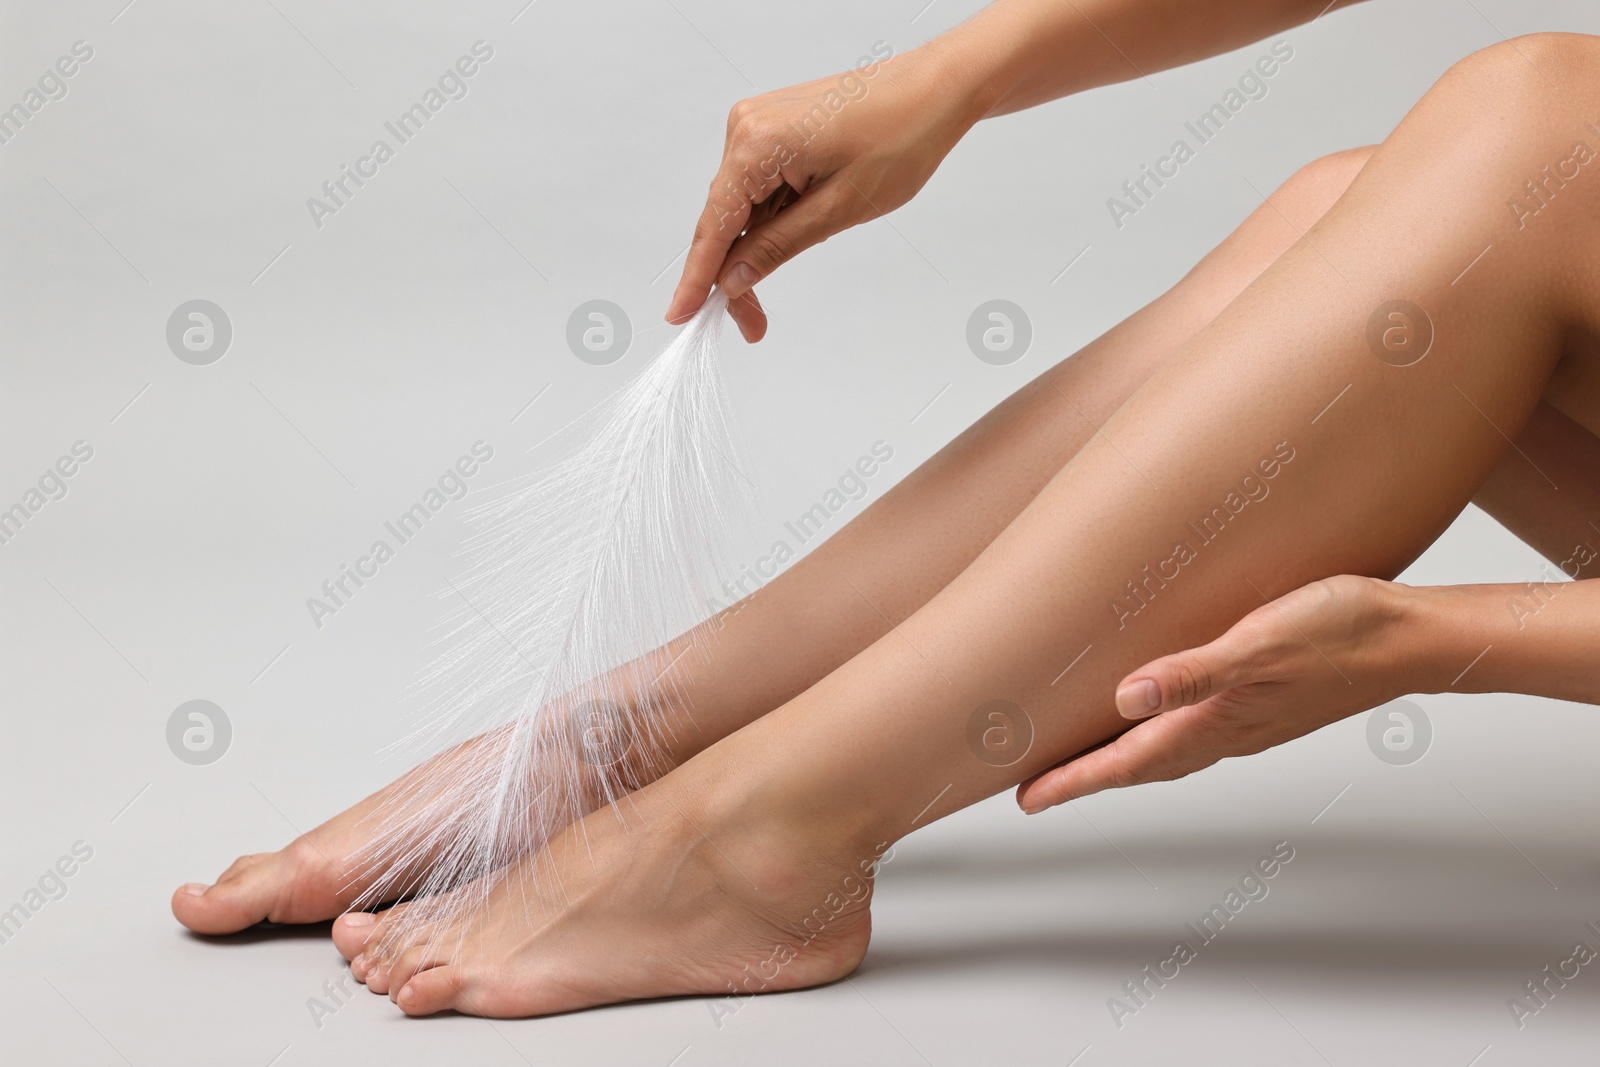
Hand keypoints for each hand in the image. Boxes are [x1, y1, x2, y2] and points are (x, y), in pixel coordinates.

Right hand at [664, 42, 979, 341]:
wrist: (935, 89)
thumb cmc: (901, 136)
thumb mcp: (839, 209)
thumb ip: (778, 246)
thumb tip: (734, 278)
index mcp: (756, 143)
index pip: (714, 226)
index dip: (696, 278)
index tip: (680, 314)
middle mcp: (746, 127)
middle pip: (723, 220)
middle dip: (733, 275)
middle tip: (753, 325)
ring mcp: (758, 124)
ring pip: (741, 207)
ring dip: (753, 251)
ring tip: (773, 297)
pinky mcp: (775, 128)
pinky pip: (758, 186)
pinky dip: (768, 221)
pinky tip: (791, 240)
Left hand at [1018, 575, 1415, 812]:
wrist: (1414, 637)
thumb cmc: (1341, 633)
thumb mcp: (1261, 642)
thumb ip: (1194, 672)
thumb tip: (1126, 699)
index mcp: (1218, 720)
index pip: (1127, 761)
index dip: (1073, 781)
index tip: (1027, 799)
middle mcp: (1228, 730)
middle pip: (1140, 765)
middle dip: (1086, 776)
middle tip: (1038, 787)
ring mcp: (1249, 720)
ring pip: (1168, 751)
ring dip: (1122, 759)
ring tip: (1082, 757)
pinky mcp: (1266, 702)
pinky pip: (1196, 730)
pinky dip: (1160, 733)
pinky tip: (1156, 712)